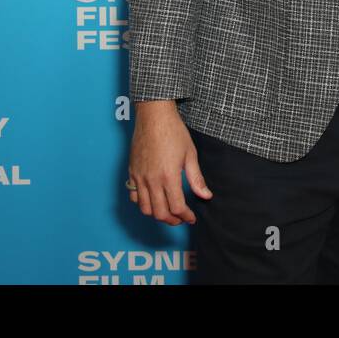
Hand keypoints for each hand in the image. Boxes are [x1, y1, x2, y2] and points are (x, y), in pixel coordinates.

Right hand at [127, 101, 211, 225]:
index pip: (176, 207)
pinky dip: (142, 203)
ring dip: (157, 215)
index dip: (185, 216)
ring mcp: (139, 177)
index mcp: (169, 177)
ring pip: (144, 208)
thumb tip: (206, 196)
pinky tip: (152, 200)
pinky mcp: (132, 172)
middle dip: (172, 220)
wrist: (154, 116)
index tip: (191, 218)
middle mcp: (152, 180)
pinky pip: (133, 195)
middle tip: (181, 219)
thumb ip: (196, 179)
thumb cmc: (174, 132)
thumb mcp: (190, 155)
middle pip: (160, 213)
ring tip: (168, 213)